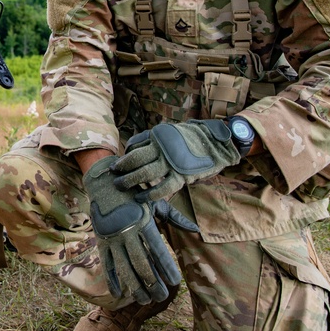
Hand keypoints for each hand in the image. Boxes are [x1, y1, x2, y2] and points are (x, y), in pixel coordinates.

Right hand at [85, 156, 197, 303]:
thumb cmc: (135, 194)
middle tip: (161, 297)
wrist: (104, 182)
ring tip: (144, 300)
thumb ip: (176, 218)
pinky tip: (120, 293)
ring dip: (134, 286)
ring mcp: (113, 237)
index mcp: (144, 222)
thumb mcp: (156, 202)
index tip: (175, 282)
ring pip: (124, 267)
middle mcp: (128, 232)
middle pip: (142, 264)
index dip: (166, 268)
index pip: (158, 250)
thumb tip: (196, 229)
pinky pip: (107, 263)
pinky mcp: (101, 240)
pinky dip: (112, 279)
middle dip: (152, 283)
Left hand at [112, 119, 240, 202]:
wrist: (216, 141)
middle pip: (136, 159)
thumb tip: (132, 149)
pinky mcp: (182, 176)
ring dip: (130, 181)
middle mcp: (162, 149)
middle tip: (113, 175)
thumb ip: (152, 140)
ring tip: (121, 186)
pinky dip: (150, 193)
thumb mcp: (168, 133)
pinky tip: (140, 197)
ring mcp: (172, 162)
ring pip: (145, 173)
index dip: (124, 156)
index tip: (116, 164)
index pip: (135, 146)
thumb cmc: (189, 138)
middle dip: (122, 169)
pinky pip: (162, 187)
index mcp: (158, 136)